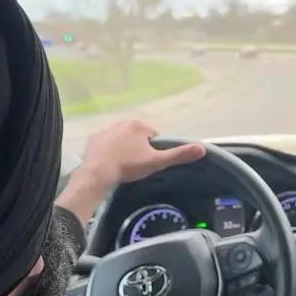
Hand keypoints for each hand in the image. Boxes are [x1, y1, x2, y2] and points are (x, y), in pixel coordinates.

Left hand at [78, 120, 205, 187]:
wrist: (98, 172)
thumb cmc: (129, 166)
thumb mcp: (157, 162)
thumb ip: (178, 155)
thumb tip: (202, 148)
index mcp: (139, 125)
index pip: (153, 135)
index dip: (154, 149)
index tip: (149, 162)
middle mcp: (122, 122)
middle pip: (137, 135)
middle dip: (138, 147)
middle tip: (136, 165)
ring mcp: (106, 129)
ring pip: (121, 138)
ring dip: (123, 148)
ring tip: (123, 165)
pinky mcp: (94, 138)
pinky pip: (105, 143)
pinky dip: (108, 150)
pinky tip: (109, 162)